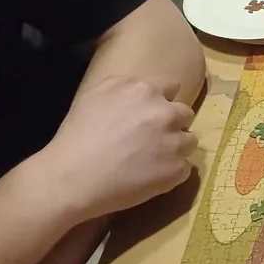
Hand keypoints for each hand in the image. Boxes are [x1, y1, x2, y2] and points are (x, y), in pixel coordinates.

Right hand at [30, 76, 196, 222]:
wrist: (73, 176)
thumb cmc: (76, 135)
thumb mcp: (95, 94)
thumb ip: (124, 86)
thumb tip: (141, 89)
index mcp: (146, 90)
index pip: (172, 87)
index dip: (162, 101)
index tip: (152, 113)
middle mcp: (166, 112)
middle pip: (185, 113)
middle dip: (172, 123)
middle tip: (153, 138)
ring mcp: (175, 142)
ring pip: (189, 141)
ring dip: (176, 148)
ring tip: (153, 160)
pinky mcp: (177, 169)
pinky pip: (184, 168)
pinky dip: (171, 173)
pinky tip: (150, 177)